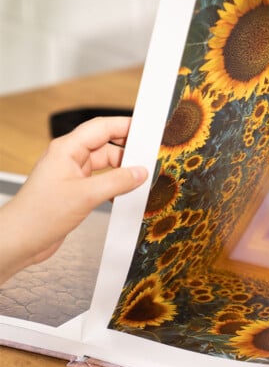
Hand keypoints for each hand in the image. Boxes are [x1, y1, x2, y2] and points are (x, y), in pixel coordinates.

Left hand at [0, 117, 147, 282]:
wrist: (20, 240)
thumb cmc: (40, 214)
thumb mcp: (86, 195)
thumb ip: (117, 182)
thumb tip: (140, 172)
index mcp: (67, 149)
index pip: (101, 128)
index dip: (125, 126)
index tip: (147, 131)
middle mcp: (69, 158)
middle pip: (106, 146)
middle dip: (128, 152)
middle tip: (150, 160)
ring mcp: (72, 175)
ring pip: (106, 165)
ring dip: (122, 173)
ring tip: (141, 181)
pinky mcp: (76, 191)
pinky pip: (102, 182)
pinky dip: (115, 187)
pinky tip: (125, 196)